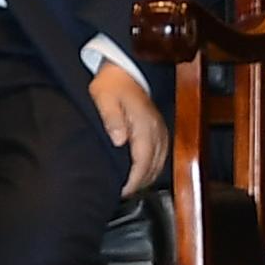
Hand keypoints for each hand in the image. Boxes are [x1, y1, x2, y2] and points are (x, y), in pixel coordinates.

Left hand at [90, 61, 167, 196]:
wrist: (125, 71)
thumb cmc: (111, 85)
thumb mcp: (103, 98)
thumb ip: (112, 119)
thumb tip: (120, 141)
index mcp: (144, 124)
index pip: (143, 159)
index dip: (134, 179)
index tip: (122, 189)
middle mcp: (157, 130)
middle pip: (154, 165)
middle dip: (140, 183)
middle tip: (123, 193)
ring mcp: (161, 130)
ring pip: (160, 162)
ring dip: (147, 177)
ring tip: (130, 188)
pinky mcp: (160, 130)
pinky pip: (161, 155)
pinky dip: (152, 167)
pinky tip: (142, 174)